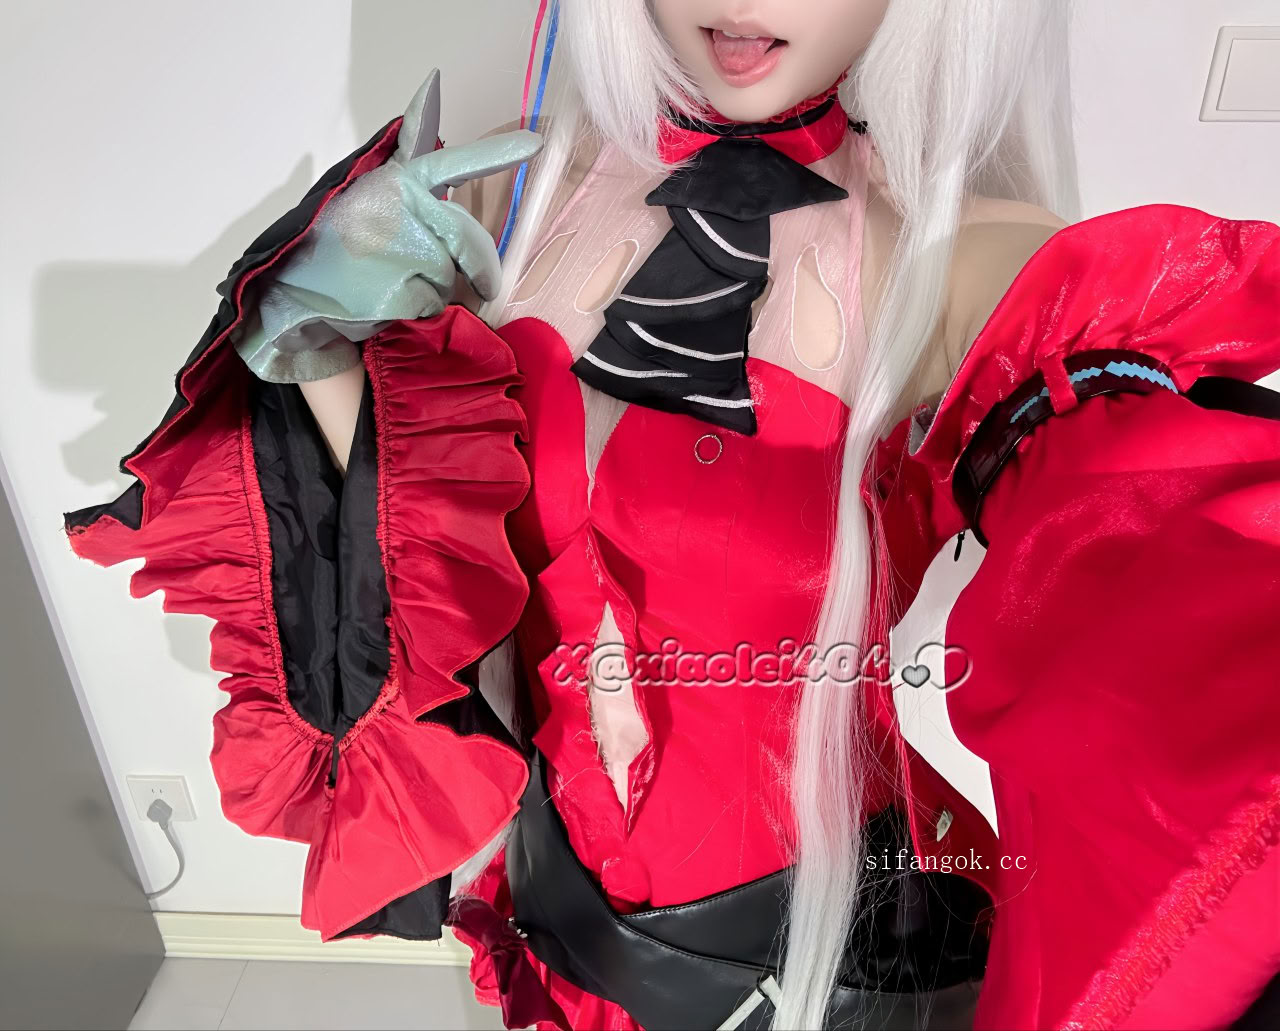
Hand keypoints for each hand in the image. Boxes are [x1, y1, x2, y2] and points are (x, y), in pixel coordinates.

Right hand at [237, 69, 541, 381]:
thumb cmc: (333, 245)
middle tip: (481, 286)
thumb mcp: (367, 191)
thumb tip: (432, 93)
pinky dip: (420, 312)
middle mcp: (403, 210)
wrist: (289, 293)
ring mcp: (403, 250)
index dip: (494, 154)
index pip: (452, 164)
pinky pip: (435, 306)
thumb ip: (407, 160)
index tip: (533, 144)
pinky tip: (386, 304)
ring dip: (437, 288)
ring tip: (394, 284)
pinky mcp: (402, 290)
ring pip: (452, 277)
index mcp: (398, 182)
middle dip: (479, 269)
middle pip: (468, 242)